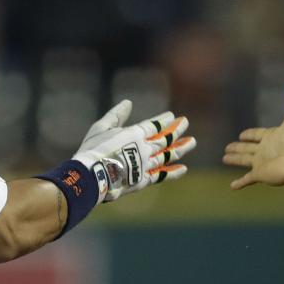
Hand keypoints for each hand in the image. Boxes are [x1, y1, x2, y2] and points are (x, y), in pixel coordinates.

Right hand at [73, 99, 195, 201]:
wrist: (91, 175)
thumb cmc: (92, 149)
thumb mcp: (102, 127)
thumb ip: (116, 115)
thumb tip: (128, 102)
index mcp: (135, 134)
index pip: (155, 125)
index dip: (165, 120)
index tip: (172, 116)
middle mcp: (145, 149)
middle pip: (166, 138)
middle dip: (177, 130)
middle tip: (186, 122)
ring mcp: (146, 165)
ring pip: (168, 155)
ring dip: (181, 148)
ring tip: (192, 142)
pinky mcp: (143, 180)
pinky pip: (163, 175)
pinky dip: (174, 172)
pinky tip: (184, 168)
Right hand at [223, 81, 283, 189]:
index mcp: (271, 137)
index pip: (257, 135)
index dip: (250, 134)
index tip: (242, 134)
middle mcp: (265, 150)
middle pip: (248, 148)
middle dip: (238, 147)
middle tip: (227, 148)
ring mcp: (261, 163)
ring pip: (244, 161)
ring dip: (235, 160)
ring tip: (224, 159)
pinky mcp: (260, 175)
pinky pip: (247, 179)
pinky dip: (239, 183)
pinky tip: (232, 186)